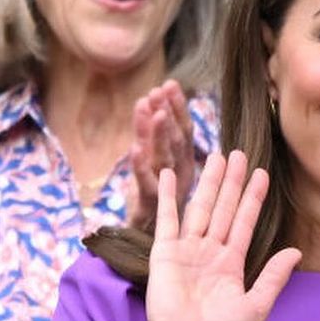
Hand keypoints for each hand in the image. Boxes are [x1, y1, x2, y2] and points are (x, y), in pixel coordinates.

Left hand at [125, 80, 197, 230]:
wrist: (144, 236)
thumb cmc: (152, 197)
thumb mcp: (155, 163)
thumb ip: (151, 135)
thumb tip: (148, 98)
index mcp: (185, 165)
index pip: (185, 131)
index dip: (178, 107)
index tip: (170, 83)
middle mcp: (180, 176)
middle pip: (178, 142)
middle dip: (170, 115)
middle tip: (161, 91)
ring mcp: (167, 191)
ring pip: (164, 159)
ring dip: (159, 135)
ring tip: (154, 112)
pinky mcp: (150, 205)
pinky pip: (145, 185)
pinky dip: (140, 167)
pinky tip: (134, 149)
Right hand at [143, 150, 300, 320]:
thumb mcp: (256, 306)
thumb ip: (273, 277)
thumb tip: (295, 252)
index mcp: (231, 264)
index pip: (244, 222)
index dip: (253, 198)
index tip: (262, 174)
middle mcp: (209, 252)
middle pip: (223, 208)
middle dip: (232, 181)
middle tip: (238, 153)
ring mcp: (186, 250)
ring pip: (199, 207)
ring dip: (207, 182)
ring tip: (215, 155)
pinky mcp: (164, 253)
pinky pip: (167, 219)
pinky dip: (167, 196)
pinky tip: (169, 174)